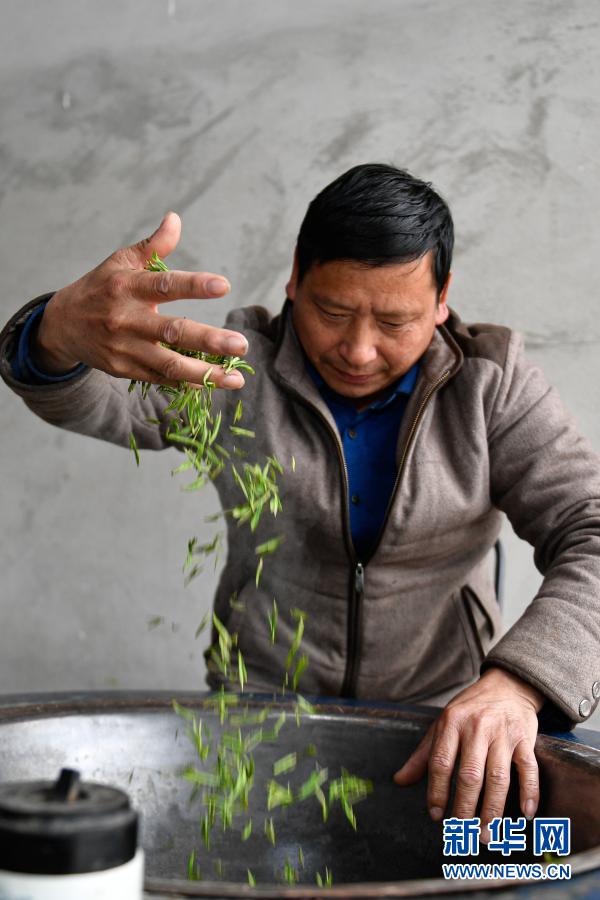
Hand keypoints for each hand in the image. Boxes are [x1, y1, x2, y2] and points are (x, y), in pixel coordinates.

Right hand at [34, 212, 248, 388]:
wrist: (62, 325)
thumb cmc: (101, 287)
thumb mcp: (121, 262)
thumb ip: (153, 246)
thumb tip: (175, 219)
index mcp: (127, 286)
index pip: (164, 284)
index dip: (195, 285)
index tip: (224, 286)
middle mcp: (126, 319)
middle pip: (172, 332)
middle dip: (209, 340)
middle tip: (240, 344)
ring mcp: (125, 348)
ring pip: (170, 364)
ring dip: (206, 373)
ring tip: (236, 378)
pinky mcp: (125, 370)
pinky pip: (162, 379)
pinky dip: (188, 383)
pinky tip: (215, 384)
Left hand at [393, 668, 543, 841]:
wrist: (506, 685)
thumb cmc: (469, 710)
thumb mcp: (442, 725)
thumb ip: (422, 755)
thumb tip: (399, 781)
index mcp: (451, 724)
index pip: (440, 762)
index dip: (437, 791)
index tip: (436, 816)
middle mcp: (476, 727)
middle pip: (470, 775)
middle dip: (465, 808)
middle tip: (463, 834)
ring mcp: (502, 733)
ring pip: (498, 776)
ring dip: (493, 809)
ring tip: (486, 834)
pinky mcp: (525, 737)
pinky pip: (528, 767)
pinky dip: (529, 791)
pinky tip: (526, 813)